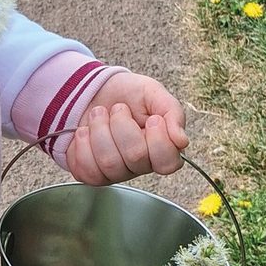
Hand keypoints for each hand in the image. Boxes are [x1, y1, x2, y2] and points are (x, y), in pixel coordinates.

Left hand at [65, 72, 188, 185]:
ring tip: (100, 115)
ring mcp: (115, 173)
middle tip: (119, 109)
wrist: (94, 91)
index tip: (152, 119)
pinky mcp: (91, 174)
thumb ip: (172, 112)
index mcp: (160, 150)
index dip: (159, 141)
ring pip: (108, 163)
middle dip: (122, 124)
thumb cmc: (127, 95)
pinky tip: (86, 131)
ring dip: (99, 129)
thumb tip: (182, 141)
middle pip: (135, 157)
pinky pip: (86, 169)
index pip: (168, 164)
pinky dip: (83, 142)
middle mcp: (139, 166)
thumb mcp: (153, 93)